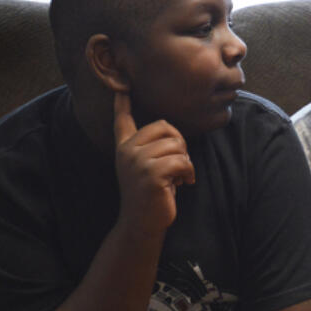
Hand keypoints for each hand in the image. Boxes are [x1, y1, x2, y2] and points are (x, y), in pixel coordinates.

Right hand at [113, 90, 194, 234]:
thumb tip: (171, 132)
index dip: (122, 103)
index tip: (121, 87)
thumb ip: (153, 148)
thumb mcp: (148, 167)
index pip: (122, 120)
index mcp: (124, 147)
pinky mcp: (151, 173)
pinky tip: (184, 184)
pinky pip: (183, 161)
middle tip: (179, 163)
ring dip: (185, 161)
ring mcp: (137, 161)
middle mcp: (127, 150)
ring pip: (177, 145)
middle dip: (180, 143)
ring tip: (179, 177)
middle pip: (165, 126)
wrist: (142, 223)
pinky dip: (189, 172)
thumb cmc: (152, 195)